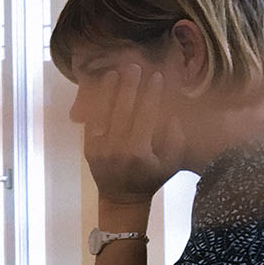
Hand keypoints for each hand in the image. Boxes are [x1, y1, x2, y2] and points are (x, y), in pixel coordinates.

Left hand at [83, 65, 185, 205]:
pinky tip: (101, 89)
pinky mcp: (88, 147)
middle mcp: (117, 148)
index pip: (146, 115)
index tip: (157, 77)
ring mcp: (99, 148)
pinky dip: (96, 104)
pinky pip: (92, 121)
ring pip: (104, 113)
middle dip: (130, 86)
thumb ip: (175, 137)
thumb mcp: (172, 162)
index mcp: (139, 151)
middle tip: (135, 67)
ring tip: (116, 72)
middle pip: (123, 110)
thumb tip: (174, 110)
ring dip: (110, 91)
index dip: (152, 95)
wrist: (121, 197)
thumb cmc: (152, 177)